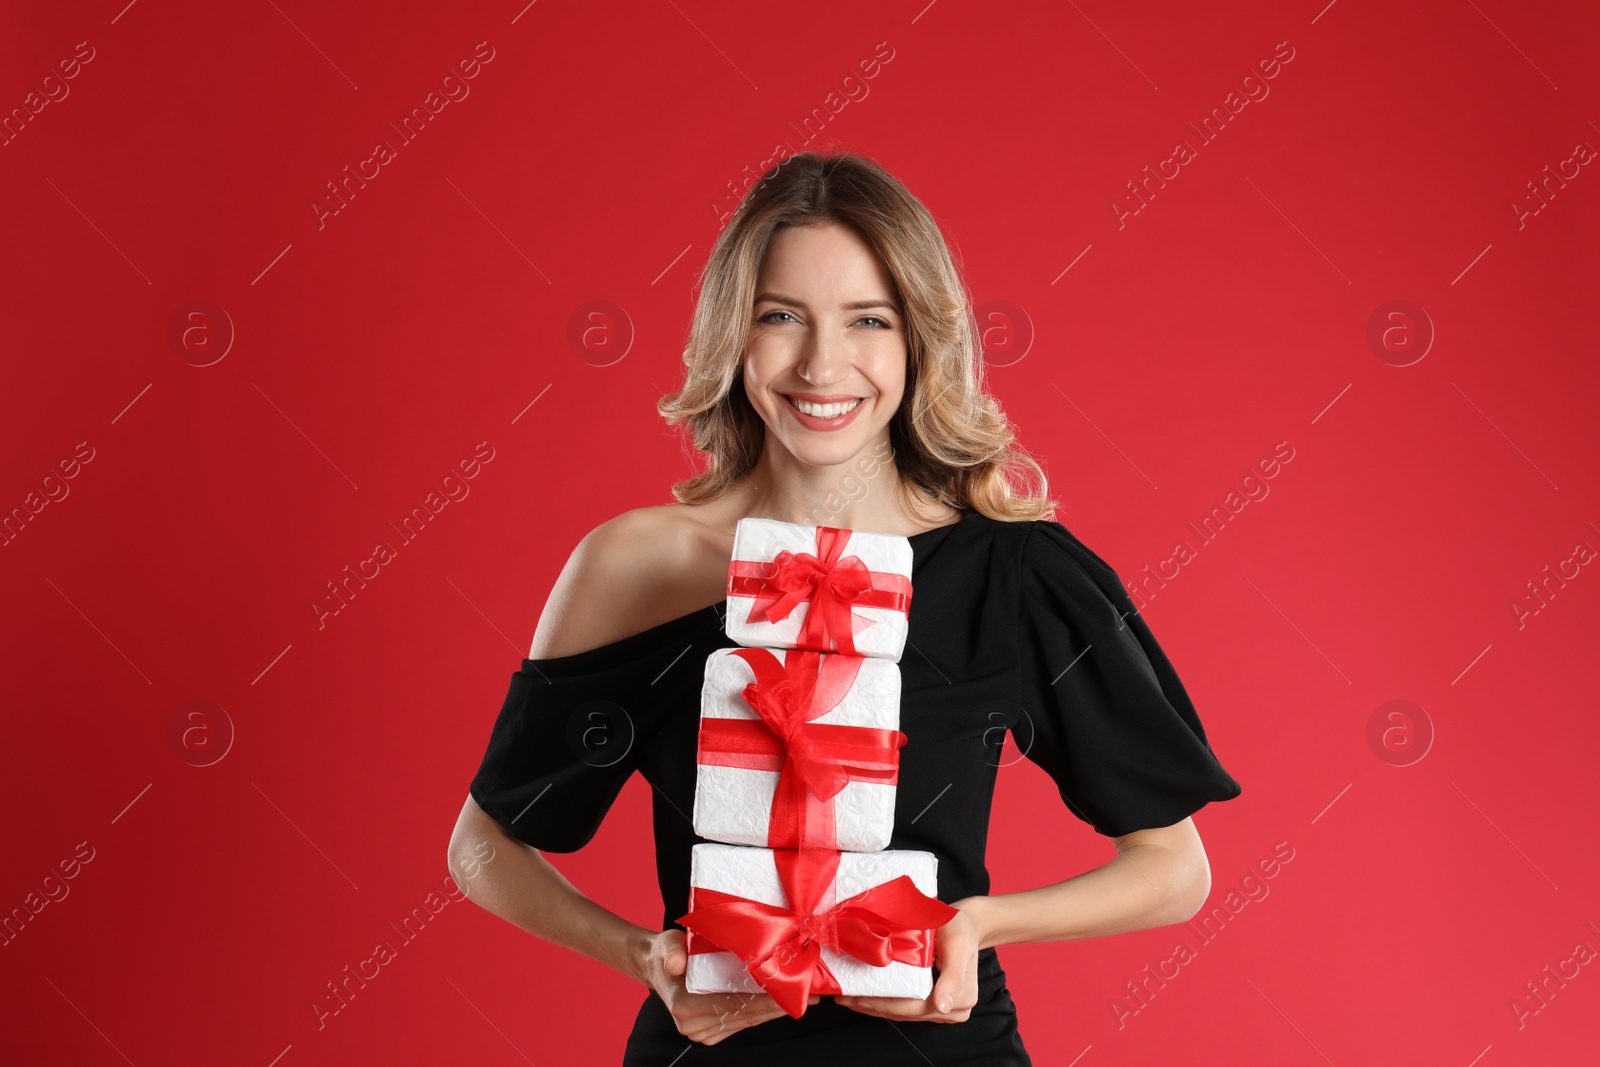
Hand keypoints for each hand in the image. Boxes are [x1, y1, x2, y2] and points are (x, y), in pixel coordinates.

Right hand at [639, 928, 819, 1044]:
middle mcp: (694, 1025)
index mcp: (686, 1007)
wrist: (657, 964)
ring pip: (748, 1021)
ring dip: (775, 1010)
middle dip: (779, 1005)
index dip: (767, 1000)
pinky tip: (781, 1001)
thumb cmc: (667, 952)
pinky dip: (763, 1011)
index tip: (793, 992)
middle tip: (811, 995)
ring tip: (803, 997)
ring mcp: (703, 1032)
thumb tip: (677, 962)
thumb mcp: (668, 945)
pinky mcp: (710, 1032)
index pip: (736, 1005)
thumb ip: (673, 952)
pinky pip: (743, 1022)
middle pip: (747, 1016)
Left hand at [833, 896, 982, 1022]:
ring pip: (903, 1013)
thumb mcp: (958, 944)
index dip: (885, 1005)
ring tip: (847, 997)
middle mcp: (952, 1010)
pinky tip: (863, 995)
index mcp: (961, 999)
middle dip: (873, 1006)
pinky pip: (905, 1006)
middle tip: (843, 996)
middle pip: (906, 1013)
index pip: (915, 1008)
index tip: (857, 998)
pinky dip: (884, 1002)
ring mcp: (941, 1008)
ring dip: (875, 1006)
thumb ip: (953, 976)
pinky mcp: (932, 1003)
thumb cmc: (960, 928)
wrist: (967, 923)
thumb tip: (942, 1006)